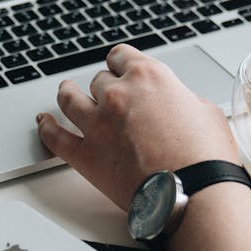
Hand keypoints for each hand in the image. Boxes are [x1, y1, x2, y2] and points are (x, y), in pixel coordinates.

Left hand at [36, 44, 239, 208]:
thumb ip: (181, 100)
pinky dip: (47, 128)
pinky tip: (44, 123)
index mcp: (149, 77)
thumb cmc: (206, 157)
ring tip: (65, 93)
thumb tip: (176, 106)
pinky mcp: (86, 156)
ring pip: (69, 100)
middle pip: (99, 81)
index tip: (119, 69)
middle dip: (104, 88)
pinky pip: (56, 138)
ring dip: (67, 94)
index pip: (121, 56)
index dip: (120, 64)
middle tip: (108, 97)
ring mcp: (98, 125)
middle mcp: (118, 95)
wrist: (194, 194)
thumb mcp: (206, 112)